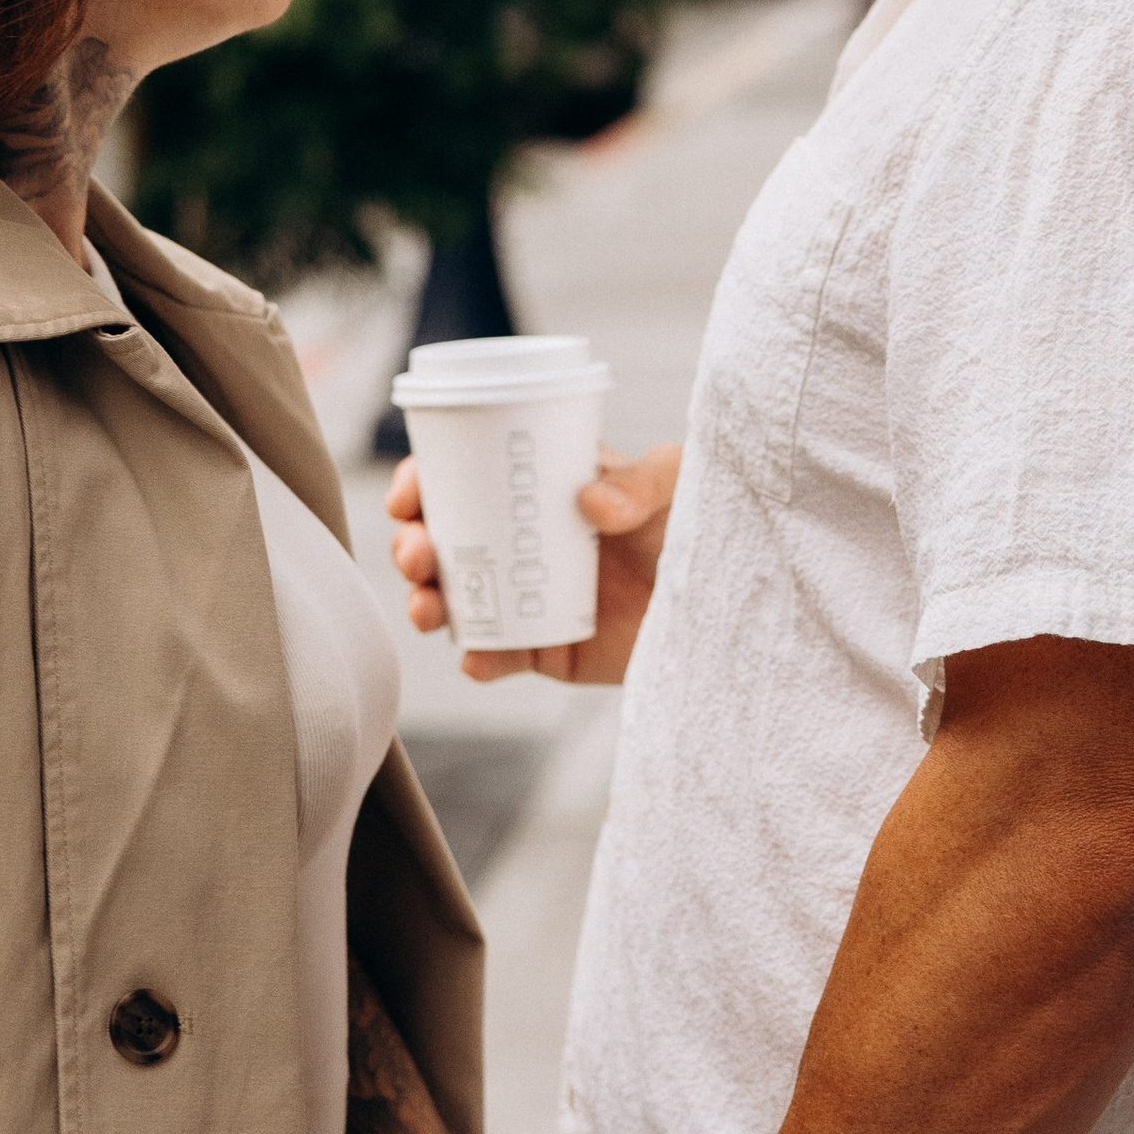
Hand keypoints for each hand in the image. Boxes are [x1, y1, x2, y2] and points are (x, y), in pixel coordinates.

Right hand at [388, 441, 679, 684]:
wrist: (724, 610)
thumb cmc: (696, 530)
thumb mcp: (675, 486)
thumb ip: (641, 483)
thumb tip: (590, 502)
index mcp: (535, 490)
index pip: (461, 475)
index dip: (421, 483)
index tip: (409, 495)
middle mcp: (518, 542)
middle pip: (440, 540)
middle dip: (409, 547)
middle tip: (418, 555)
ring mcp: (524, 598)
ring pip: (452, 599)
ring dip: (424, 601)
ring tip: (429, 607)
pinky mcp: (542, 650)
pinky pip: (494, 656)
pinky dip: (478, 658)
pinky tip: (479, 657)